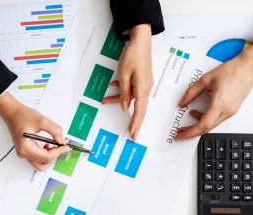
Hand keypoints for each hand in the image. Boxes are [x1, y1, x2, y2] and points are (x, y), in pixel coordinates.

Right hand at [0, 92, 69, 169]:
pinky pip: (37, 159)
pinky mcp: (25, 151)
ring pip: (41, 164)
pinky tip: (48, 145)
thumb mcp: (41, 120)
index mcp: (25, 148)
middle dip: (55, 155)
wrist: (12, 112)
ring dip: (50, 157)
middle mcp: (23, 153)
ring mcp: (23, 153)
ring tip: (54, 146)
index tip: (66, 146)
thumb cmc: (22, 115)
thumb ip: (54, 130)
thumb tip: (62, 140)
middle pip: (44, 163)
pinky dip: (45, 155)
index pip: (47, 157)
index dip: (59, 152)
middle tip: (61, 146)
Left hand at [103, 24, 152, 138]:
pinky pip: (133, 90)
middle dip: (135, 122)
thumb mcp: (123, 75)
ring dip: (121, 100)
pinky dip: (124, 91)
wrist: (141, 41)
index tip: (132, 133)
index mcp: (142, 89)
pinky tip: (114, 86)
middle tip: (132, 135)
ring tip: (106, 100)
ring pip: (133, 98)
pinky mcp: (142, 80)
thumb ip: (124, 93)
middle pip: (140, 109)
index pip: (139, 111)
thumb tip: (125, 107)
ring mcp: (145, 84)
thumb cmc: (132, 56)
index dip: (135, 123)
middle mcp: (146, 89)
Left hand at [175, 30, 252, 139]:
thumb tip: (182, 103)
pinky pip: (217, 119)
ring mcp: (231, 112)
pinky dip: (207, 118)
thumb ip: (191, 92)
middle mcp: (227, 111)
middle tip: (181, 132)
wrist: (249, 67)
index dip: (190, 132)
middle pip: (207, 128)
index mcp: (220, 104)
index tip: (181, 135)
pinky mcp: (233, 109)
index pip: (202, 125)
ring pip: (212, 124)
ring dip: (200, 124)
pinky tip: (201, 111)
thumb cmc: (233, 70)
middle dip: (192, 132)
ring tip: (190, 115)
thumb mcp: (206, 79)